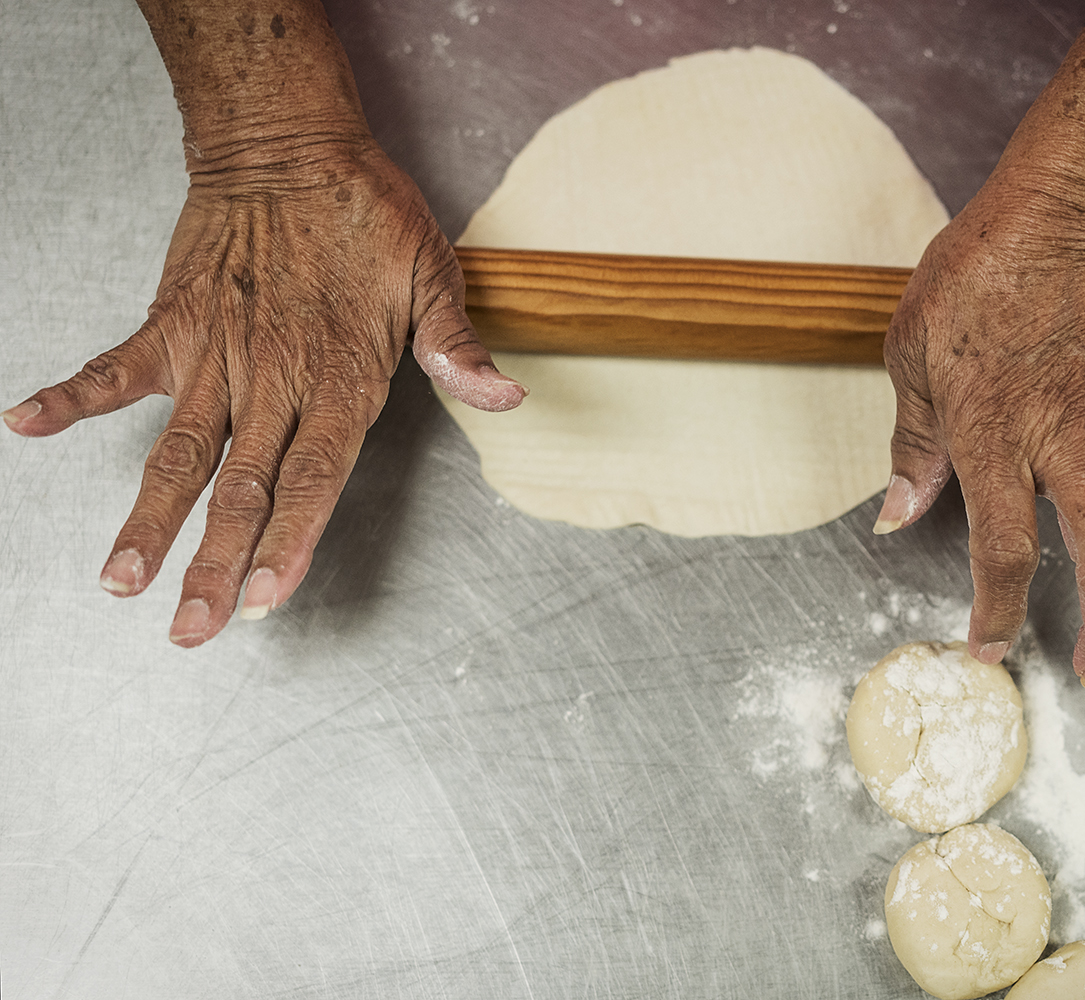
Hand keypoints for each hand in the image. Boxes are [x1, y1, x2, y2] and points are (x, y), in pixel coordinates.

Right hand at [3, 137, 524, 645]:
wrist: (290, 142)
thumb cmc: (366, 213)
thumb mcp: (433, 275)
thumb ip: (456, 347)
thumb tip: (504, 397)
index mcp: (342, 376)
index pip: (315, 476)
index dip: (290, 541)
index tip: (264, 599)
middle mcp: (274, 375)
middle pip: (242, 485)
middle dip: (214, 562)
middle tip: (191, 630)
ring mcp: (217, 352)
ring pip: (180, 449)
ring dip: (148, 518)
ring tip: (119, 579)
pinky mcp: (173, 321)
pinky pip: (116, 366)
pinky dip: (72, 396)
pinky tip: (27, 426)